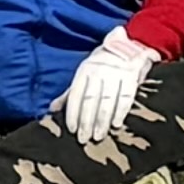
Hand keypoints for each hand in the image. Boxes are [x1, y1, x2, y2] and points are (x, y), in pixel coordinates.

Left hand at [52, 26, 154, 148]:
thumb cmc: (103, 62)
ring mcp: (115, 74)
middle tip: (83, 139)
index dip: (73, 113)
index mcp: (84, 70)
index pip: (76, 94)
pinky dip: (120, 111)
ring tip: (98, 136)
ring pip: (106, 101)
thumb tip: (52, 109)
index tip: (72, 130)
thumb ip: (70, 92)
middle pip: (90, 100)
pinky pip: (125, 97)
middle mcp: (98, 72)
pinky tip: (116, 125)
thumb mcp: (85, 72)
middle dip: (86, 121)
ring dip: (102, 120)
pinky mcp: (131, 77)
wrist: (131, 43)